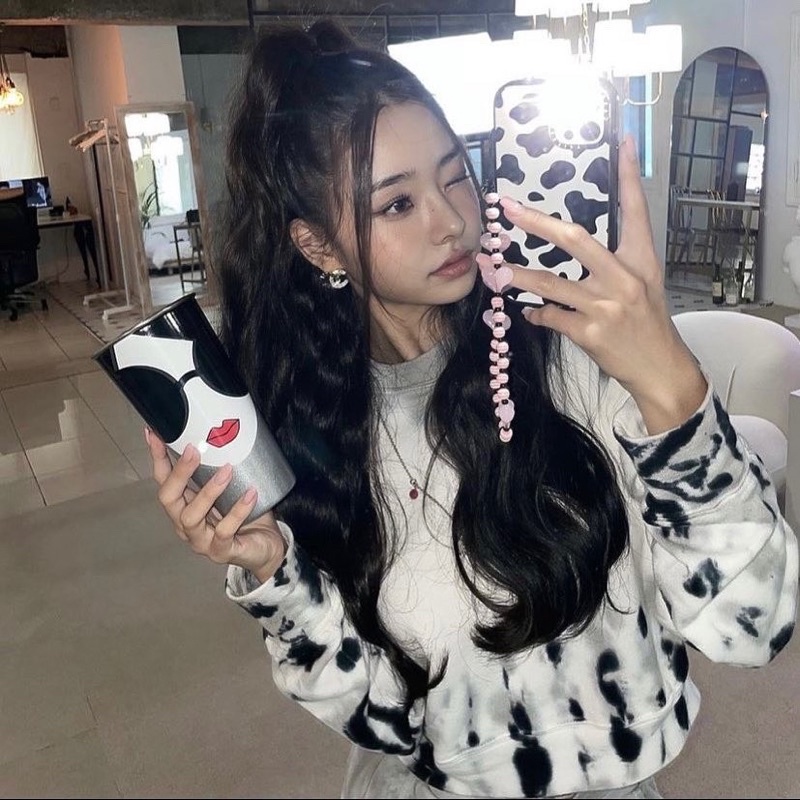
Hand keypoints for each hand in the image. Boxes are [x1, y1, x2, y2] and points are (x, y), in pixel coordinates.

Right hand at [145, 427, 286, 583]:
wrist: (266, 547)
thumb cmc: (245, 516)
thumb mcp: (230, 489)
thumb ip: (219, 469)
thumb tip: (221, 433)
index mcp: (184, 506)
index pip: (163, 480)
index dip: (157, 458)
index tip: (154, 433)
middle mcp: (185, 524)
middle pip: (168, 498)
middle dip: (178, 472)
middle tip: (194, 450)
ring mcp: (201, 540)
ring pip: (191, 517)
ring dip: (208, 491)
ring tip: (227, 470)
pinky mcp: (221, 551)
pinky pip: (225, 530)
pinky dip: (237, 510)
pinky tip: (251, 494)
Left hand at [499, 135, 706, 433]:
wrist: (660, 367)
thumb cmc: (647, 322)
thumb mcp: (643, 283)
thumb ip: (616, 260)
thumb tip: (576, 240)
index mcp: (640, 260)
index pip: (635, 210)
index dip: (628, 176)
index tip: (624, 142)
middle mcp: (623, 278)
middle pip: (575, 239)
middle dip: (536, 223)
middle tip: (508, 209)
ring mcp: (605, 307)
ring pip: (551, 283)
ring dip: (517, 275)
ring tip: (493, 267)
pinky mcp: (590, 334)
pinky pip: (551, 316)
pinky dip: (536, 313)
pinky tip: (527, 311)